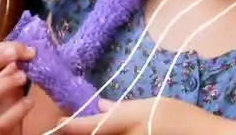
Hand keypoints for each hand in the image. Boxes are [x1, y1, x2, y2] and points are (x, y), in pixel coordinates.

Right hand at [0, 43, 35, 134]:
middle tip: (16, 53)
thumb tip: (20, 52)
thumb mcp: (4, 93)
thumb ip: (8, 75)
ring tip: (23, 76)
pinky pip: (2, 122)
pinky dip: (17, 110)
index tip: (23, 48)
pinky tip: (29, 101)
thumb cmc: (0, 117)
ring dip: (3, 84)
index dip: (0, 49)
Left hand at [57, 99, 201, 134]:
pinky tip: (114, 133)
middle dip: (79, 132)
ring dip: (94, 134)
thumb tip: (100, 104)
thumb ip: (121, 108)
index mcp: (124, 123)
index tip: (56, 122)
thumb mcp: (150, 105)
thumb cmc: (178, 117)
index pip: (88, 126)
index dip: (68, 126)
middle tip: (64, 126)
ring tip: (83, 129)